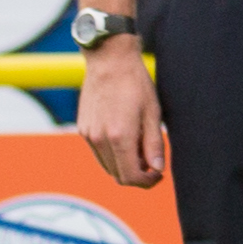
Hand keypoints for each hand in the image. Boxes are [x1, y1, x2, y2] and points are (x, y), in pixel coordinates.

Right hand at [79, 40, 166, 189]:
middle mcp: (99, 139)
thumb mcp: (153, 113)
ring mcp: (88, 135)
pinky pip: (98, 153)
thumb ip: (154, 144)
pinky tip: (126, 141)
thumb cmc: (135, 84)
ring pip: (107, 166)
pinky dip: (112, 155)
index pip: (131, 177)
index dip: (147, 182)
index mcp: (119, 137)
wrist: (109, 61)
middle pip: (118, 176)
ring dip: (124, 166)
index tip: (159, 175)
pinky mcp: (83, 129)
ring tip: (141, 151)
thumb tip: (157, 169)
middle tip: (153, 165)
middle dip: (137, 176)